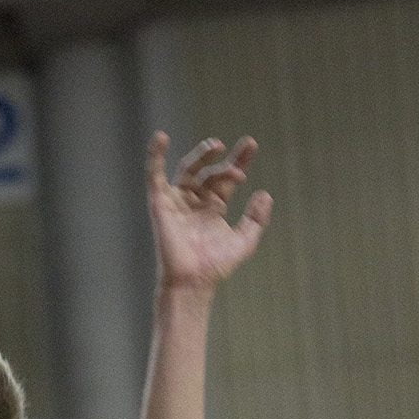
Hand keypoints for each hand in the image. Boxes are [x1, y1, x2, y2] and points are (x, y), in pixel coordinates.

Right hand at [146, 132, 270, 291]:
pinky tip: (160, 137)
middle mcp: (194, 202)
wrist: (193, 280)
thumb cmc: (216, 266)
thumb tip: (264, 193)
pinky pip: (154, 176)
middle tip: (242, 150)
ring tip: (217, 146)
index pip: (226, 179)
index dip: (238, 160)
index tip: (251, 145)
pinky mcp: (160, 204)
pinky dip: (154, 156)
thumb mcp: (245, 241)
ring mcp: (177, 201)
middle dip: (224, 159)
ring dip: (202, 155)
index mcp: (212, 208)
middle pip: (209, 171)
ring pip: (188, 169)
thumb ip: (256, 218)